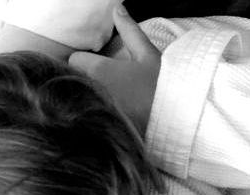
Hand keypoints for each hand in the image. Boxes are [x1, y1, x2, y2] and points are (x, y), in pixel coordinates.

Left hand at [67, 6, 160, 130]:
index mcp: (100, 69)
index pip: (75, 59)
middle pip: (75, 79)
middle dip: (84, 77)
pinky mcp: (98, 127)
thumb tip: (117, 8)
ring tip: (109, 97)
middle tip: (105, 80)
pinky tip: (109, 114)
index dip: (85, 60)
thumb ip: (129, 30)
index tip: (97, 63)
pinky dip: (92, 114)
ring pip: (79, 97)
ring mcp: (93, 110)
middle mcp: (91, 89)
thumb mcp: (147, 54)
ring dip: (87, 95)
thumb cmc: (161, 84)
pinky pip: (86, 117)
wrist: (175, 117)